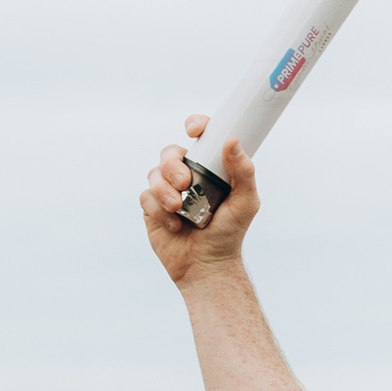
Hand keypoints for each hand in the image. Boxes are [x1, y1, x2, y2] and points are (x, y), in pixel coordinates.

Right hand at [140, 117, 260, 284]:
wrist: (206, 265)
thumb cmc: (229, 233)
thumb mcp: (245, 203)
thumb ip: (243, 171)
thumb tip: (232, 140)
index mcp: (210, 167)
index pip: (201, 137)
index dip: (196, 125)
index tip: (194, 130)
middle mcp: (187, 174)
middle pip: (170, 152)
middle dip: (173, 165)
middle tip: (185, 184)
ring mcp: (168, 190)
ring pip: (154, 173)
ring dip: (165, 191)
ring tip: (180, 210)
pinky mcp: (152, 207)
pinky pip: (146, 196)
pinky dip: (159, 210)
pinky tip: (175, 225)